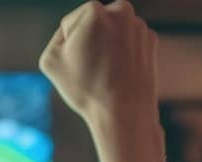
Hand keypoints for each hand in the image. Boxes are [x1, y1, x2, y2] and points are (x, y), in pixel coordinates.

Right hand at [41, 1, 157, 127]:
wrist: (123, 111)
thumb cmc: (85, 87)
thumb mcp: (50, 60)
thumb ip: (59, 36)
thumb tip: (76, 30)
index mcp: (93, 11)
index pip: (70, 23)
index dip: (69, 45)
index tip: (77, 62)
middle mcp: (120, 10)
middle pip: (94, 22)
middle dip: (91, 40)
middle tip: (91, 67)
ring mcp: (139, 25)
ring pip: (113, 31)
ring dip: (107, 46)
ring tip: (106, 72)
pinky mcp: (151, 40)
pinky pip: (129, 42)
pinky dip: (123, 53)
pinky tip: (120, 72)